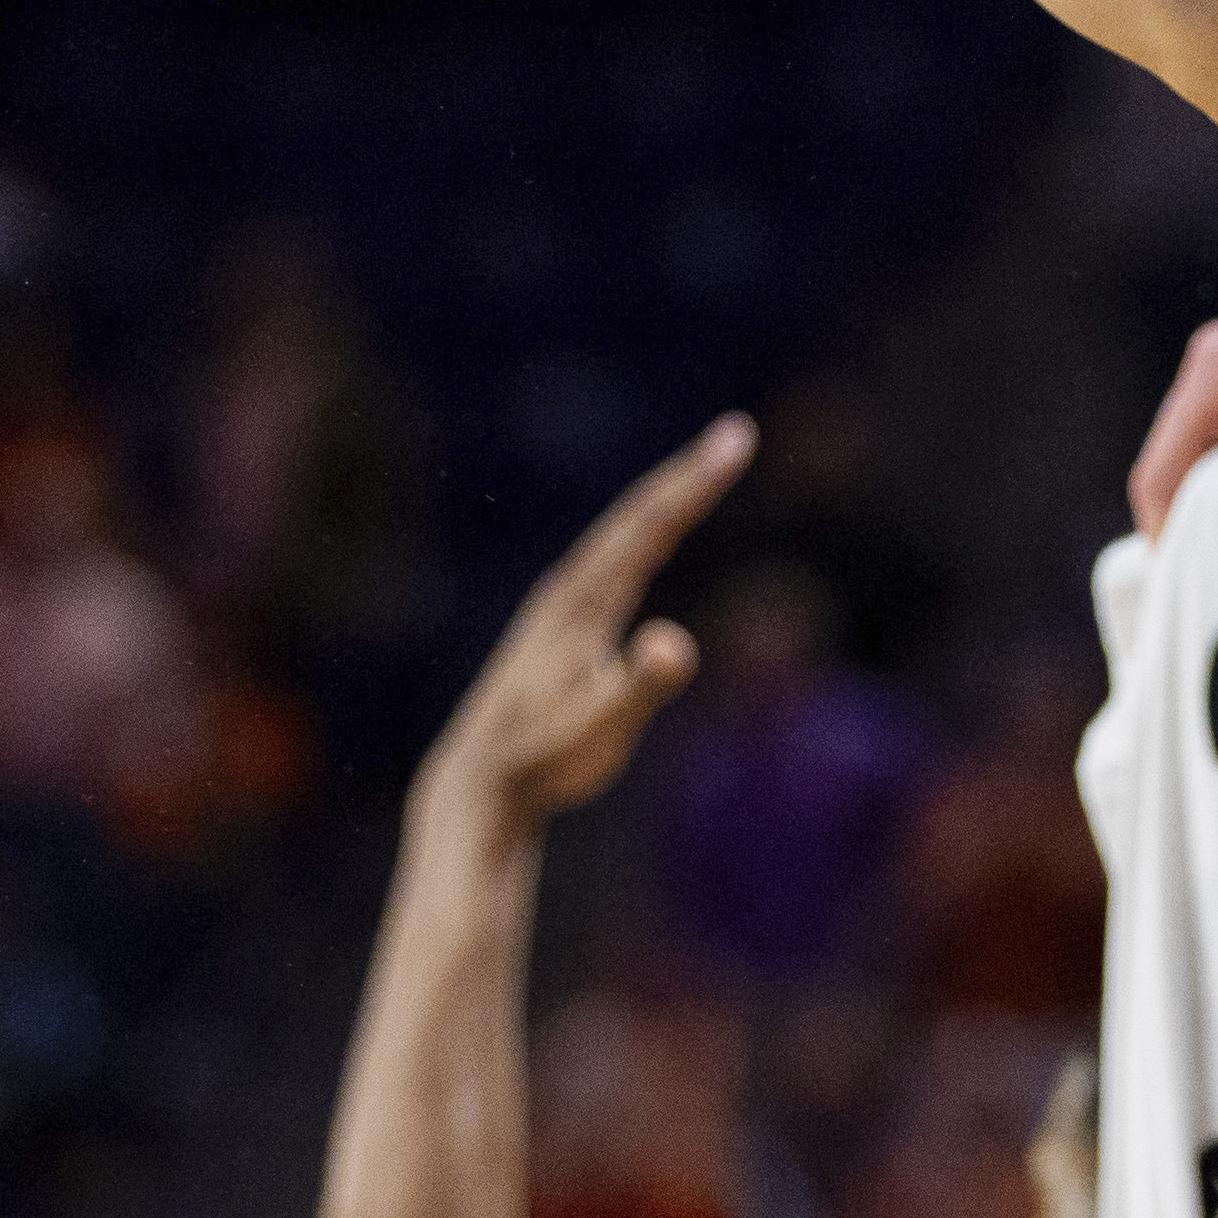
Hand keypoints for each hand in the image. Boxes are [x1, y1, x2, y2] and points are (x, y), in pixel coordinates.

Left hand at [417, 416, 753, 825]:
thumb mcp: (597, 733)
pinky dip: (647, 534)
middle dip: (689, 475)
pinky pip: (616, 562)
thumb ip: (637, 688)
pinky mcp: (565, 627)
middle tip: (737, 434)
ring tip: (709, 468)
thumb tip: (675, 641)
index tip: (735, 440)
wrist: (479, 783)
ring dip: (669, 499)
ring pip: (624, 536)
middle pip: (636, 519)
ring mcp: (564, 607)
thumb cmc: (542, 763)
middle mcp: (570, 591)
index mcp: (582, 603)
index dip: (694, 483)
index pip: (648, 528)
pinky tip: (655, 536)